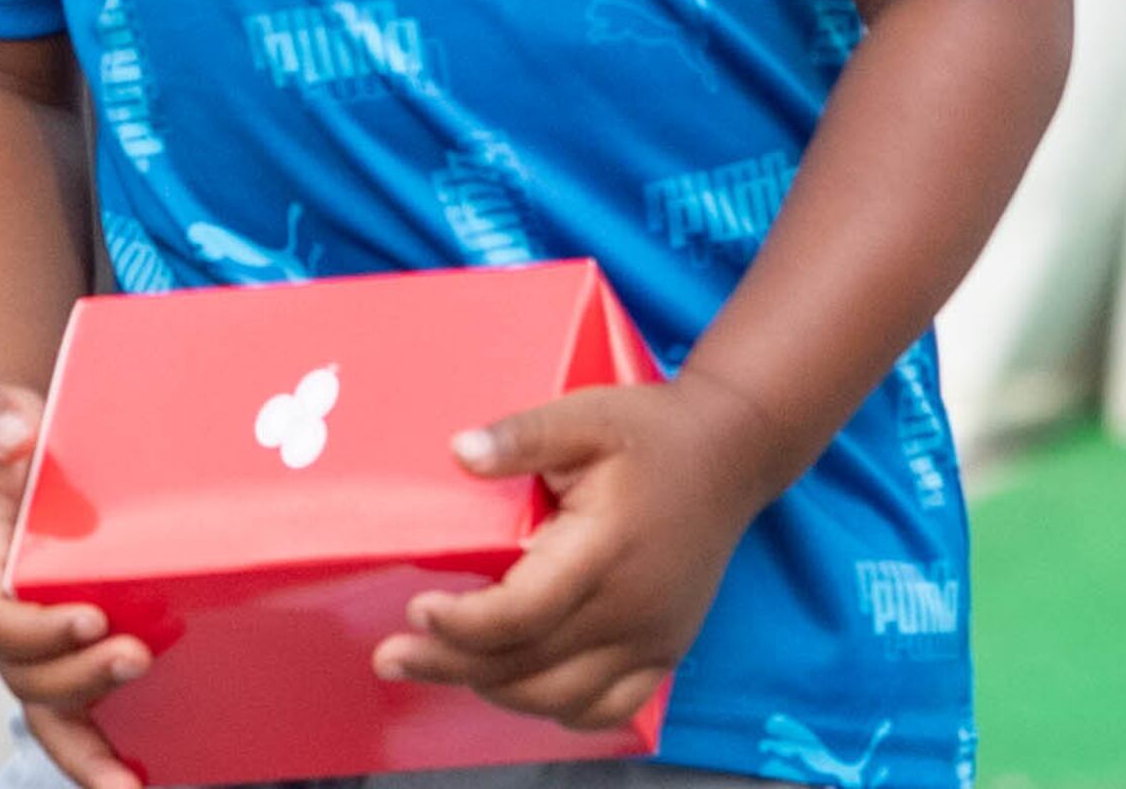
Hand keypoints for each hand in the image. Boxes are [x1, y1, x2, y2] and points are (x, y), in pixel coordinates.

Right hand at [0, 383, 147, 788]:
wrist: (22, 457)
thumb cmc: (8, 438)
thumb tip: (14, 434)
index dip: (37, 630)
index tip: (88, 616)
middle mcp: (11, 626)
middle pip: (30, 679)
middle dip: (81, 678)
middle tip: (137, 657)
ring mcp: (44, 648)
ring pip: (57, 717)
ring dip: (92, 753)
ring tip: (136, 782)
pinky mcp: (82, 653)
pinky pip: (90, 718)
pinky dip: (111, 756)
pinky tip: (151, 780)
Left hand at [375, 375, 784, 730]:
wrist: (733, 452)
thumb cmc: (652, 433)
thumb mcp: (587, 415)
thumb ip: (523, 434)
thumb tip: (460, 453)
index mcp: (607, 548)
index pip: (520, 614)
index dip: (460, 625)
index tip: (416, 611)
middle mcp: (632, 607)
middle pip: (527, 665)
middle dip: (449, 667)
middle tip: (392, 658)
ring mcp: (654, 637)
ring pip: (559, 699)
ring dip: (494, 691)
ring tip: (446, 667)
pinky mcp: (666, 651)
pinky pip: (604, 709)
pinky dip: (553, 709)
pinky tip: (516, 686)